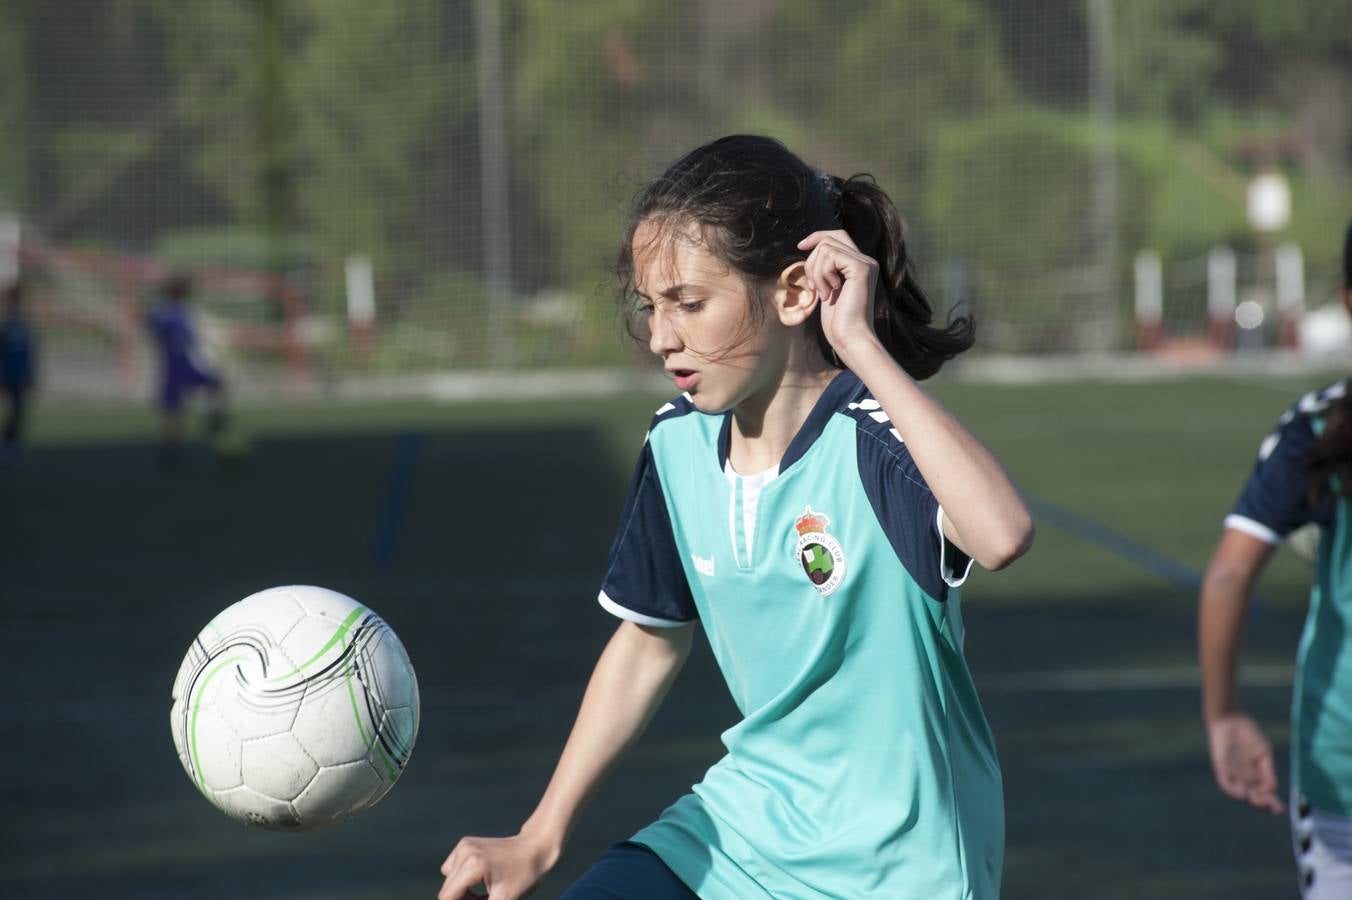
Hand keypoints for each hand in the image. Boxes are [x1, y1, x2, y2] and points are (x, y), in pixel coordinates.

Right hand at [438, 831, 558, 899]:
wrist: (537, 846)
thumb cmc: (525, 875)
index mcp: (472, 865)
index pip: (447, 897)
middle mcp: (464, 852)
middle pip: (447, 890)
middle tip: (487, 899)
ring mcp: (464, 845)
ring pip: (449, 881)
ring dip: (461, 892)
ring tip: (485, 893)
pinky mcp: (466, 844)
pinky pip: (453, 869)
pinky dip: (463, 880)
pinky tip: (481, 880)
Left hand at [797, 230, 881, 362]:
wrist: (850, 337)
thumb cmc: (838, 321)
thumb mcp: (828, 289)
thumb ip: (826, 270)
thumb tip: (811, 250)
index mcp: (860, 265)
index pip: (838, 236)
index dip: (817, 237)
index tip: (800, 246)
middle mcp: (866, 261)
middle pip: (829, 239)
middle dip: (812, 260)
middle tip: (813, 286)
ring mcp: (866, 263)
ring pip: (826, 247)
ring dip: (816, 272)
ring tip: (823, 294)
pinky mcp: (862, 268)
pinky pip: (830, 256)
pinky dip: (822, 274)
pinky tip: (829, 293)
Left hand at [1206, 713, 1284, 814]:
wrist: (1230, 720)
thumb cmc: (1249, 735)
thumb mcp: (1263, 753)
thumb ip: (1268, 770)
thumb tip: (1272, 790)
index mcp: (1257, 776)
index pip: (1265, 794)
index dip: (1272, 802)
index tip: (1281, 808)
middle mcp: (1245, 778)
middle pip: (1254, 797)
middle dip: (1264, 804)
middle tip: (1274, 808)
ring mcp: (1232, 774)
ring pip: (1241, 792)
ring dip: (1251, 799)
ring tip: (1261, 803)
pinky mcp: (1220, 769)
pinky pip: (1225, 783)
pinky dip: (1234, 790)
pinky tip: (1243, 794)